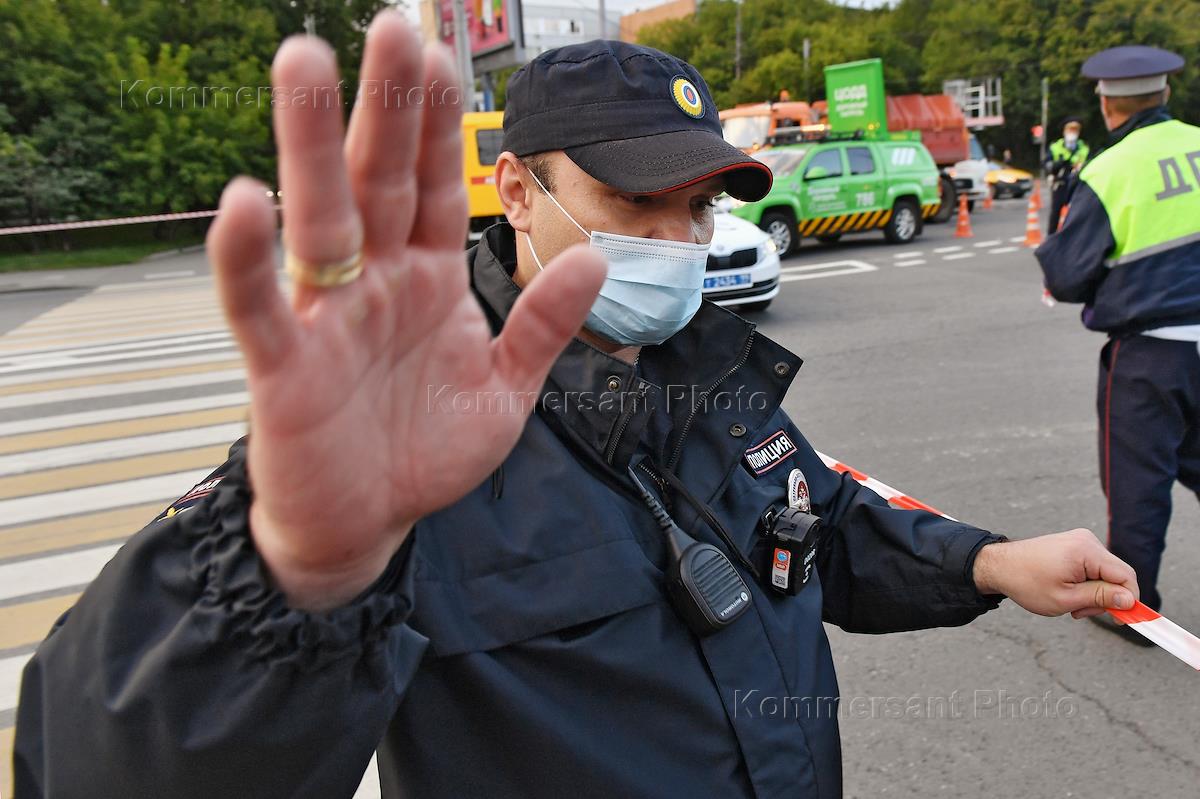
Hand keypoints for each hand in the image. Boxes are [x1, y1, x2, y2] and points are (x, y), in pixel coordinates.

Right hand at [206, 14, 605, 609]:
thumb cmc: (425, 452)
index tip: (439, 55)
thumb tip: (593, 258)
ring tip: (301, 63)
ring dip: (308, 145)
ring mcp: (327, 317)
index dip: (440, 126)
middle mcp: (376, 282)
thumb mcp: (504, 389)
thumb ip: (542, 326)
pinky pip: (260, 305)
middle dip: (385, 108)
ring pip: (318, 219)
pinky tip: (243, 202)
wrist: (366, 525)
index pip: (439, 187)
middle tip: (390, 28)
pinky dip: (248, 259)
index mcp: (429, 278)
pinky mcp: (283, 367)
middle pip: (380, 180)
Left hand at [972, 529, 1138, 618]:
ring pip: (1104, 574)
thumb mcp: (1066, 598)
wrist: (999, 566)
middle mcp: (1086, 540)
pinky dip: (1085, 584)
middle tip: (1080, 612)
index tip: (1123, 621)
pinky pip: (1093, 568)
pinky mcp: (1074, 545)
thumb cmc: (1026, 582)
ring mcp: (1080, 540)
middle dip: (1105, 599)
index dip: (1130, 600)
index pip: (1126, 576)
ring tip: (1069, 604)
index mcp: (1086, 550)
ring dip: (1093, 593)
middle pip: (1116, 575)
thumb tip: (1130, 600)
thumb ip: (1101, 598)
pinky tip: (1068, 592)